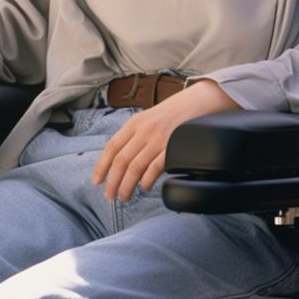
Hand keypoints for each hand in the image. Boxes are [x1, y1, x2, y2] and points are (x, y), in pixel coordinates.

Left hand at [92, 79, 239, 201]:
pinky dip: (146, 181)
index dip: (102, 166)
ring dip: (127, 186)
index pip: (112, 146)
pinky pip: (154, 168)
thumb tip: (122, 158)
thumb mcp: (150, 117)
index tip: (97, 181)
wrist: (201, 101)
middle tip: (110, 196)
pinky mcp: (173, 147)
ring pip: (135, 168)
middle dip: (113, 182)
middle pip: (121, 161)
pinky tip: (145, 187)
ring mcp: (159, 139)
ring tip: (125, 196)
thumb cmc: (175, 113)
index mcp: (136, 122)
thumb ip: (136, 134)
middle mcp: (145, 130)